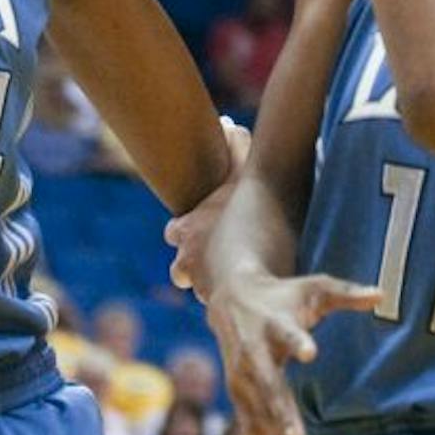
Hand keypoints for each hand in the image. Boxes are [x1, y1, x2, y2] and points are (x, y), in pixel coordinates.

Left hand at [162, 118, 250, 294]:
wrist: (258, 246)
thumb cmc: (247, 203)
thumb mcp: (242, 167)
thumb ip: (236, 145)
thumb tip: (229, 121)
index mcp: (187, 229)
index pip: (176, 233)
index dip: (186, 233)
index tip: (197, 231)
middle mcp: (187, 261)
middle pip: (182, 270)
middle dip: (196, 268)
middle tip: (220, 263)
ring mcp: (204, 287)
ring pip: (204, 293)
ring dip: (217, 289)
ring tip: (239, 289)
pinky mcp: (223, 307)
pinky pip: (225, 313)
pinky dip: (235, 309)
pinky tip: (251, 306)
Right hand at [207, 268, 377, 434]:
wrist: (230, 298)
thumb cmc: (282, 295)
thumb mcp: (313, 288)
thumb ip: (346, 293)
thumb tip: (381, 293)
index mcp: (273, 323)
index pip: (285, 333)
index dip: (297, 342)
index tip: (309, 352)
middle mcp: (253, 352)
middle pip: (268, 385)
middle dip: (281, 414)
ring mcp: (242, 375)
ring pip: (258, 412)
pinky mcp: (238, 392)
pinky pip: (250, 424)